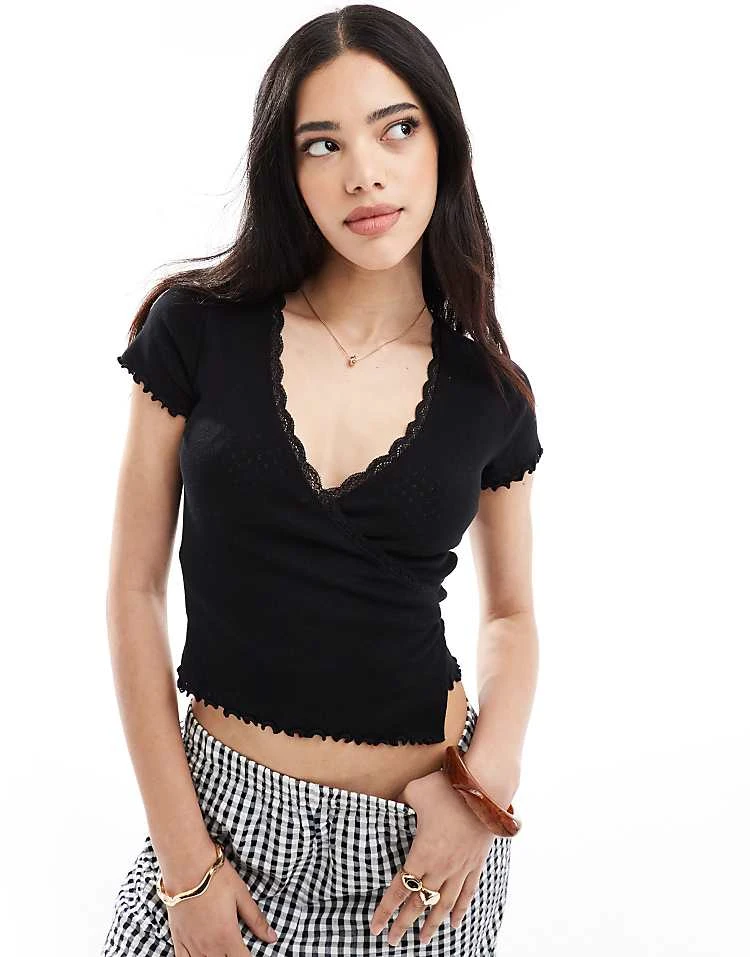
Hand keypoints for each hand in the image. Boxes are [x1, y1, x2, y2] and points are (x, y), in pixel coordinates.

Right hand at [165, 852, 277, 954]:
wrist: (186, 864)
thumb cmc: (216, 877)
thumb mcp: (241, 895)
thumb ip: (256, 919)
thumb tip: (272, 937)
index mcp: (227, 936)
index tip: (249, 953)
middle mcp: (209, 946)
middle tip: (235, 950)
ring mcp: (191, 944)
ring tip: (221, 953)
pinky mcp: (177, 938)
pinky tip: (200, 956)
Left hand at [369, 770, 497, 946]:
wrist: (484, 789)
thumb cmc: (446, 788)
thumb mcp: (414, 790)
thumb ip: (399, 800)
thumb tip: (389, 803)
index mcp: (422, 853)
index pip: (399, 889)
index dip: (385, 910)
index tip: (375, 927)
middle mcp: (441, 867)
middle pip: (419, 903)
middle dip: (403, 924)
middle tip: (392, 941)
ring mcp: (460, 868)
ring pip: (443, 904)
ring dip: (431, 924)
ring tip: (422, 940)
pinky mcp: (476, 863)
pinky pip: (467, 893)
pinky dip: (459, 910)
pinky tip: (454, 923)